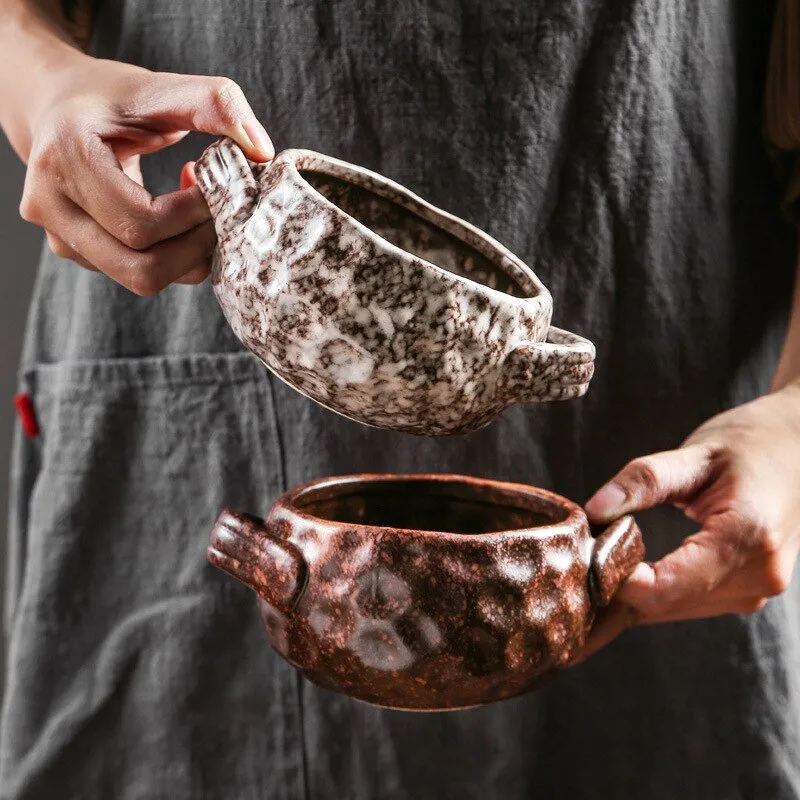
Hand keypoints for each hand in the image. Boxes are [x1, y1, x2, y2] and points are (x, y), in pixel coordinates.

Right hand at [16, 53, 273, 293]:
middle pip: (142, 266)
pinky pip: (139, 274)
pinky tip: (178, 218)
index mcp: (63, 160)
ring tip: (201, 211)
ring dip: (189, 255)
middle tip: (221, 211)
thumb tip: (261, 151)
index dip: (194, 215)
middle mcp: (49, 206)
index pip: (143, 222)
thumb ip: (214, 103)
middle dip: (196, 245)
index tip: (220, 188)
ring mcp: (60, 237)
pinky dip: (174, 256)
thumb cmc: (111, 97)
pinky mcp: (77, 253)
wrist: (57, 108)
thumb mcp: (160, 88)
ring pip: (143, 279)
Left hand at [580, 382, 799, 658]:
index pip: (666, 586)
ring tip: (580, 594)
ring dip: (627, 603)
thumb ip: (644, 480)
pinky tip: (616, 589)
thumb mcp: (696, 452)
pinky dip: (651, 596)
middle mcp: (757, 575)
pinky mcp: (749, 587)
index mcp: (746, 537)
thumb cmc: (752, 441)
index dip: (615, 584)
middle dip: (612, 599)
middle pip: (665, 605)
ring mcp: (757, 587)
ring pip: (674, 609)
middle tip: (561, 596)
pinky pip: (688, 602)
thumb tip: (594, 509)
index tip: (575, 571)